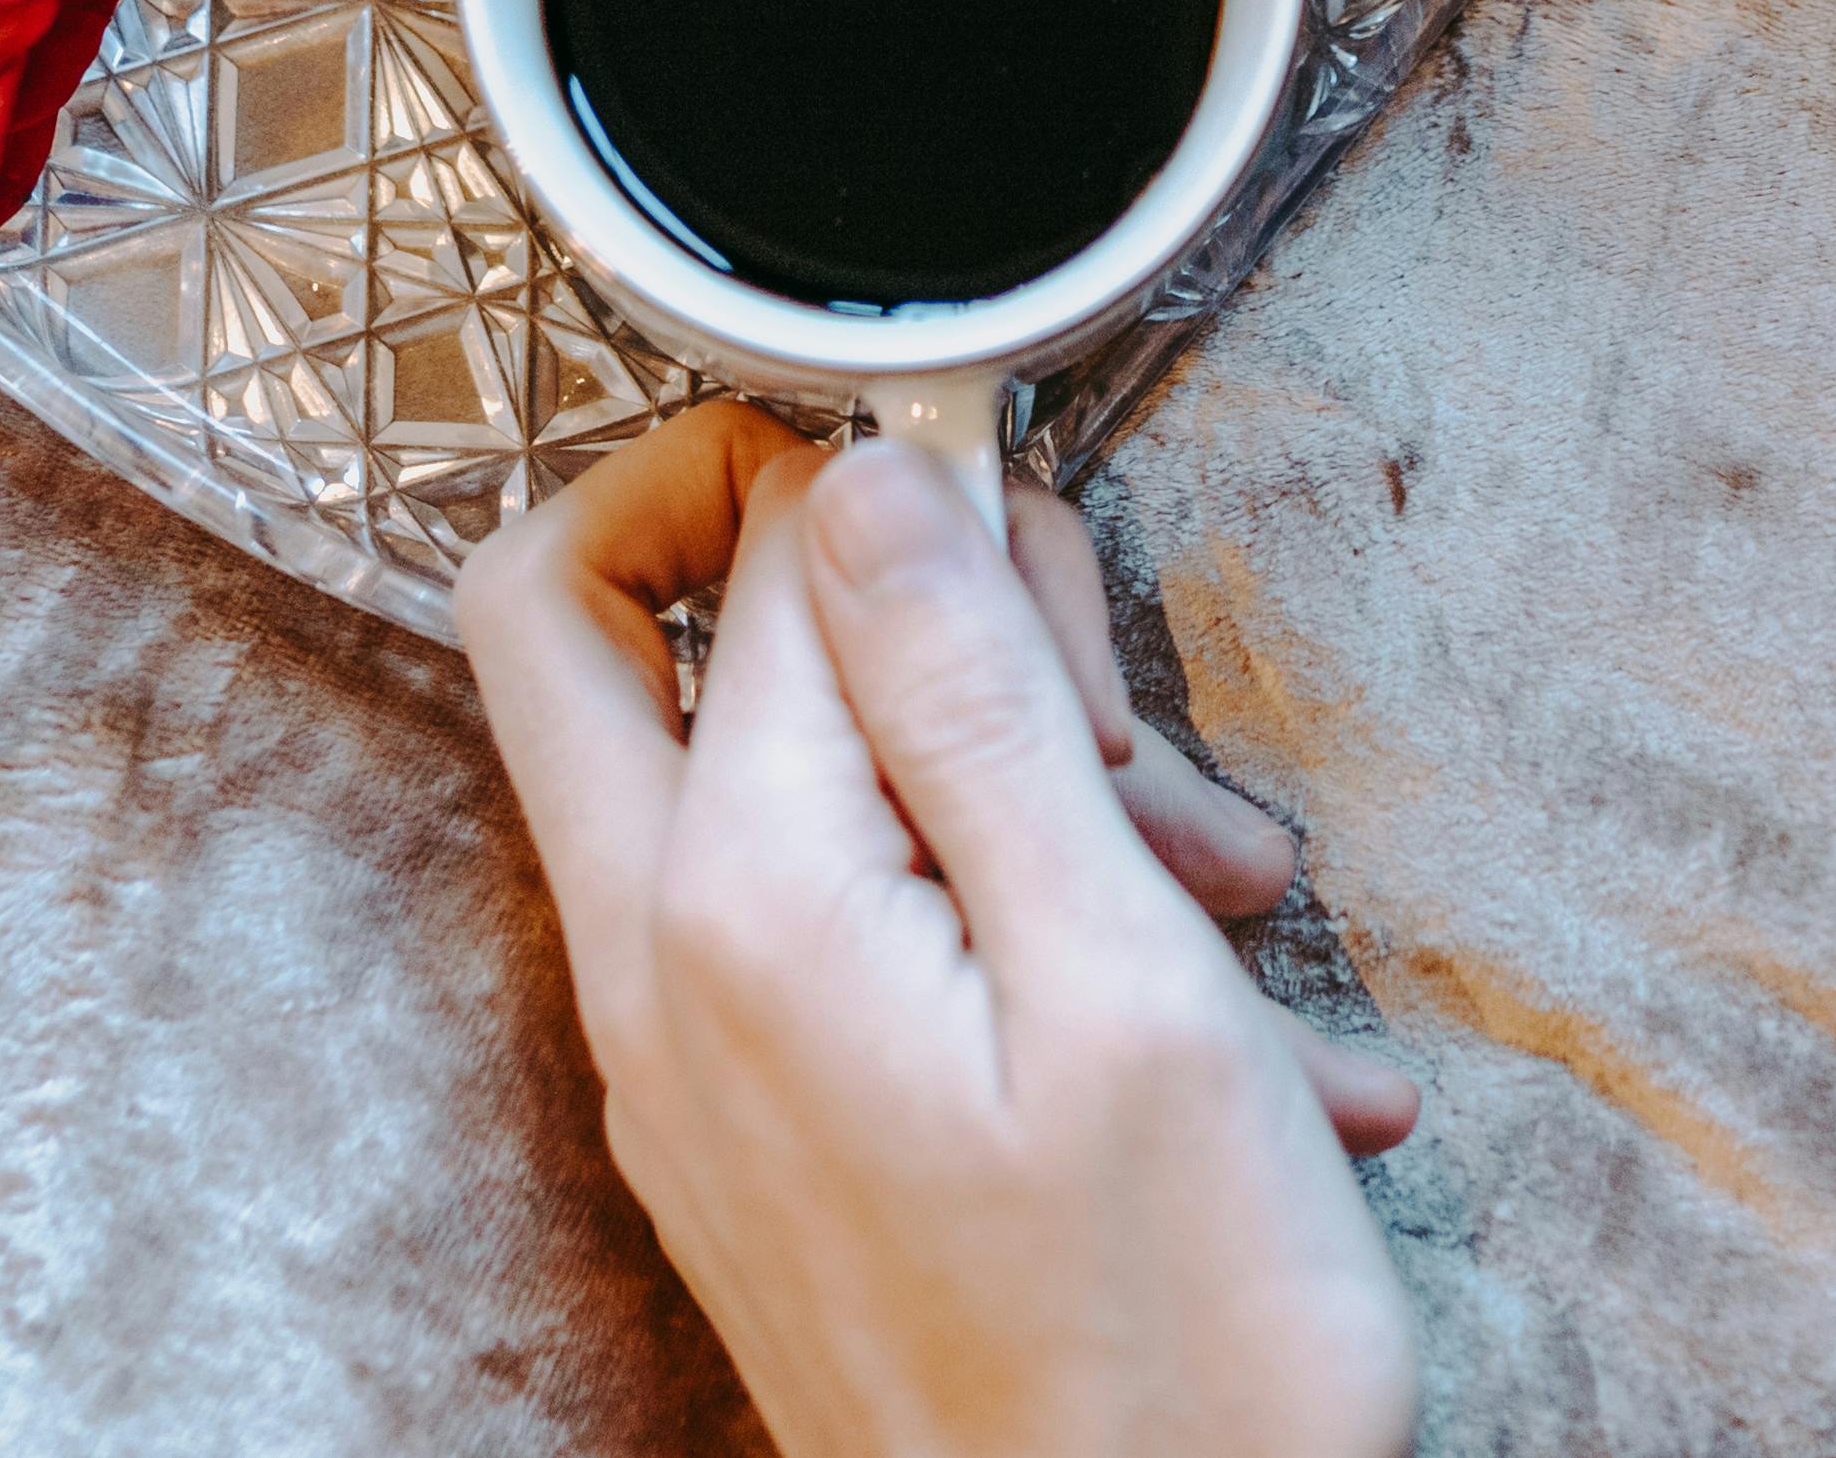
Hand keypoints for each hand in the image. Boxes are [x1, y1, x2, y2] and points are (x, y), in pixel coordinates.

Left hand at [460, 403, 1421, 1457]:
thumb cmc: (1170, 1358)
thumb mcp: (1118, 981)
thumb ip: (972, 706)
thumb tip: (860, 478)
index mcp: (744, 905)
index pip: (760, 548)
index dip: (920, 503)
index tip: (1053, 569)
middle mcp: (665, 974)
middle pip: (615, 624)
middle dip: (871, 595)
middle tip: (1093, 707)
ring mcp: (697, 1062)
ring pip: (778, 781)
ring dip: (1004, 780)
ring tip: (1220, 904)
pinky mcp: (761, 1131)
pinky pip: (842, 929)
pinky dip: (1009, 915)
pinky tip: (1217, 1025)